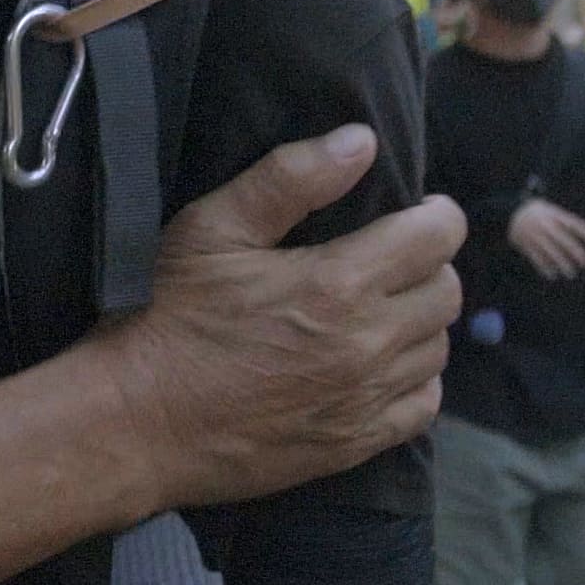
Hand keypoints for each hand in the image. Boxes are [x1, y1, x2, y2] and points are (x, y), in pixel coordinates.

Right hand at [89, 124, 464, 510]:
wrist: (137, 422)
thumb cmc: (168, 314)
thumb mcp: (212, 229)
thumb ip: (290, 178)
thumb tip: (361, 141)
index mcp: (338, 283)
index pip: (437, 237)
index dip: (435, 215)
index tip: (417, 211)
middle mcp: (366, 344)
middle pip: (446, 293)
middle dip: (428, 265)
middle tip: (390, 258)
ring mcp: (364, 400)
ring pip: (438, 349)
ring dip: (420, 322)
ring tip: (381, 309)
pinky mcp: (353, 443)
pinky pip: (422, 406)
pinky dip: (415, 379)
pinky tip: (381, 365)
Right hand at [505, 195, 584, 282]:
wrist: (509, 213)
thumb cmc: (536, 213)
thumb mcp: (549, 210)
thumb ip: (563, 220)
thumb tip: (584, 234)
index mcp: (554, 215)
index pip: (574, 224)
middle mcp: (545, 225)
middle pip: (563, 240)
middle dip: (576, 252)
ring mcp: (535, 235)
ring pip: (550, 251)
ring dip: (562, 263)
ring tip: (571, 273)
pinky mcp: (525, 244)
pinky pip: (536, 257)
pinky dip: (544, 267)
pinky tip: (552, 275)